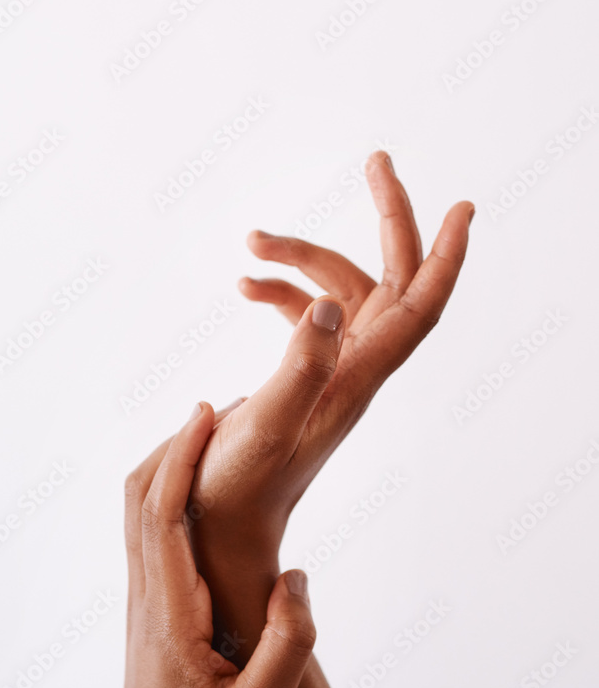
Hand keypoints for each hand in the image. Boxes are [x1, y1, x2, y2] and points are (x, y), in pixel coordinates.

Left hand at [0, 403, 314, 687]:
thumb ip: (287, 645)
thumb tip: (296, 577)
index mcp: (170, 613)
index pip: (164, 516)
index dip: (182, 457)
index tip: (207, 413)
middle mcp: (149, 595)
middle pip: (141, 498)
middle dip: (175, 445)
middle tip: (221, 409)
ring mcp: (145, 598)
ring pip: (141, 511)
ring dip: (171, 465)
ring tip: (218, 437)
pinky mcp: (152, 605)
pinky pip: (152, 532)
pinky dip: (173, 494)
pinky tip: (209, 492)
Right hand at [189, 152, 472, 580]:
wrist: (222, 527)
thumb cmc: (238, 489)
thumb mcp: (265, 425)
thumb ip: (299, 366)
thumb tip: (331, 304)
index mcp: (356, 379)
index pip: (420, 307)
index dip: (447, 257)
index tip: (464, 205)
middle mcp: (353, 370)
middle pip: (389, 280)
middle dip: (388, 218)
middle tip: (377, 160)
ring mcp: (330, 372)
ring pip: (339, 291)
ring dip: (302, 258)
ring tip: (251, 244)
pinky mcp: (304, 376)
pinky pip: (307, 316)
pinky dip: (280, 292)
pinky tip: (244, 286)